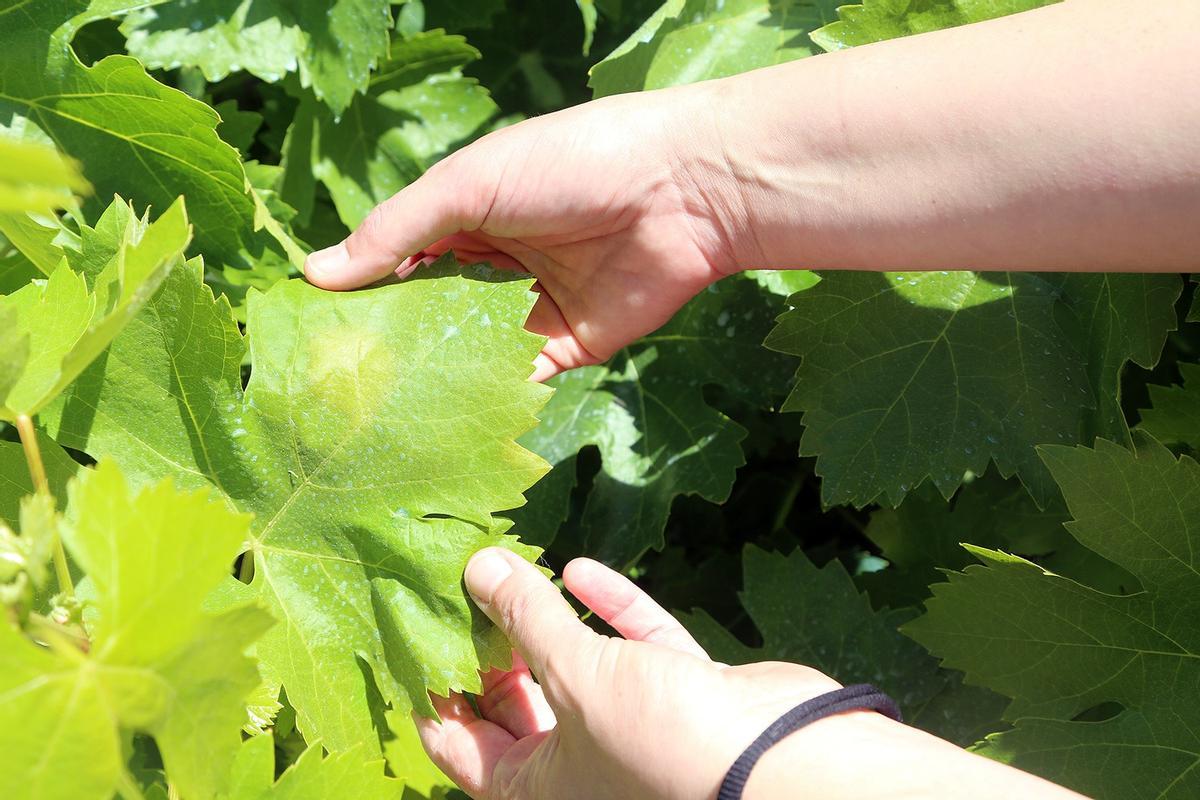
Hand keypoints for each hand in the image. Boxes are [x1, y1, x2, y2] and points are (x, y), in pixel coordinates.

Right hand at [303, 87, 749, 380]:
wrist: (683, 191)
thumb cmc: (571, 164)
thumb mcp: (469, 183)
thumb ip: (398, 230)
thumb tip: (317, 272)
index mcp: (470, 212)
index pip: (401, 254)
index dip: (361, 284)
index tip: (312, 323)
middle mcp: (496, 262)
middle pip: (430, 308)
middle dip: (390, 338)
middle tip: (333, 379)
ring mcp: (531, 308)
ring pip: (468, 350)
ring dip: (430, 373)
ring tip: (369, 409)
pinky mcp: (569, 347)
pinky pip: (517, 378)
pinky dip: (483, 395)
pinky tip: (437, 417)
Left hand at [415, 547, 853, 799]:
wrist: (783, 763)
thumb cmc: (661, 743)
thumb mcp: (576, 674)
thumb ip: (527, 618)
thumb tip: (476, 567)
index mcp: (539, 791)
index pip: (461, 747)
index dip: (432, 694)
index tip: (413, 636)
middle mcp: (583, 770)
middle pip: (519, 709)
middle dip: (491, 651)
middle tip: (462, 594)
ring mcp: (637, 732)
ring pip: (580, 673)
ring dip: (552, 624)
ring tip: (515, 573)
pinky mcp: (685, 698)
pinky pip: (637, 651)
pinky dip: (612, 613)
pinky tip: (582, 570)